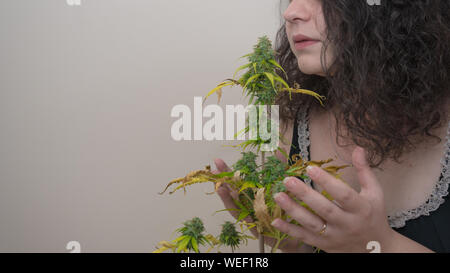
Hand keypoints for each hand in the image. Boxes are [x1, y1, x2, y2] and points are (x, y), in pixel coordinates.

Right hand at [213, 153, 311, 252]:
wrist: (295, 231)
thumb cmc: (285, 209)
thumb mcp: (283, 185)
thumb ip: (279, 169)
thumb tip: (277, 149)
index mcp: (252, 194)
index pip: (237, 181)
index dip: (227, 172)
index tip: (217, 161)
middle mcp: (248, 205)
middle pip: (232, 192)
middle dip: (222, 181)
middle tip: (214, 170)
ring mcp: (250, 217)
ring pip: (235, 208)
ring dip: (227, 199)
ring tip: (220, 188)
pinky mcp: (257, 229)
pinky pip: (249, 223)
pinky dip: (244, 217)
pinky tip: (240, 211)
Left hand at [271, 146, 395, 252]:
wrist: (376, 249)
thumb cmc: (373, 216)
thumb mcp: (374, 193)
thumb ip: (364, 171)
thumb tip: (357, 148)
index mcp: (361, 209)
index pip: (343, 194)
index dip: (327, 181)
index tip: (310, 168)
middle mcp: (347, 224)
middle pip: (325, 209)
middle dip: (305, 194)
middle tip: (288, 180)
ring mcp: (334, 236)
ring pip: (311, 224)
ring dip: (293, 210)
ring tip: (278, 196)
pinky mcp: (324, 245)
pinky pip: (304, 238)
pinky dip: (289, 230)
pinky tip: (275, 221)